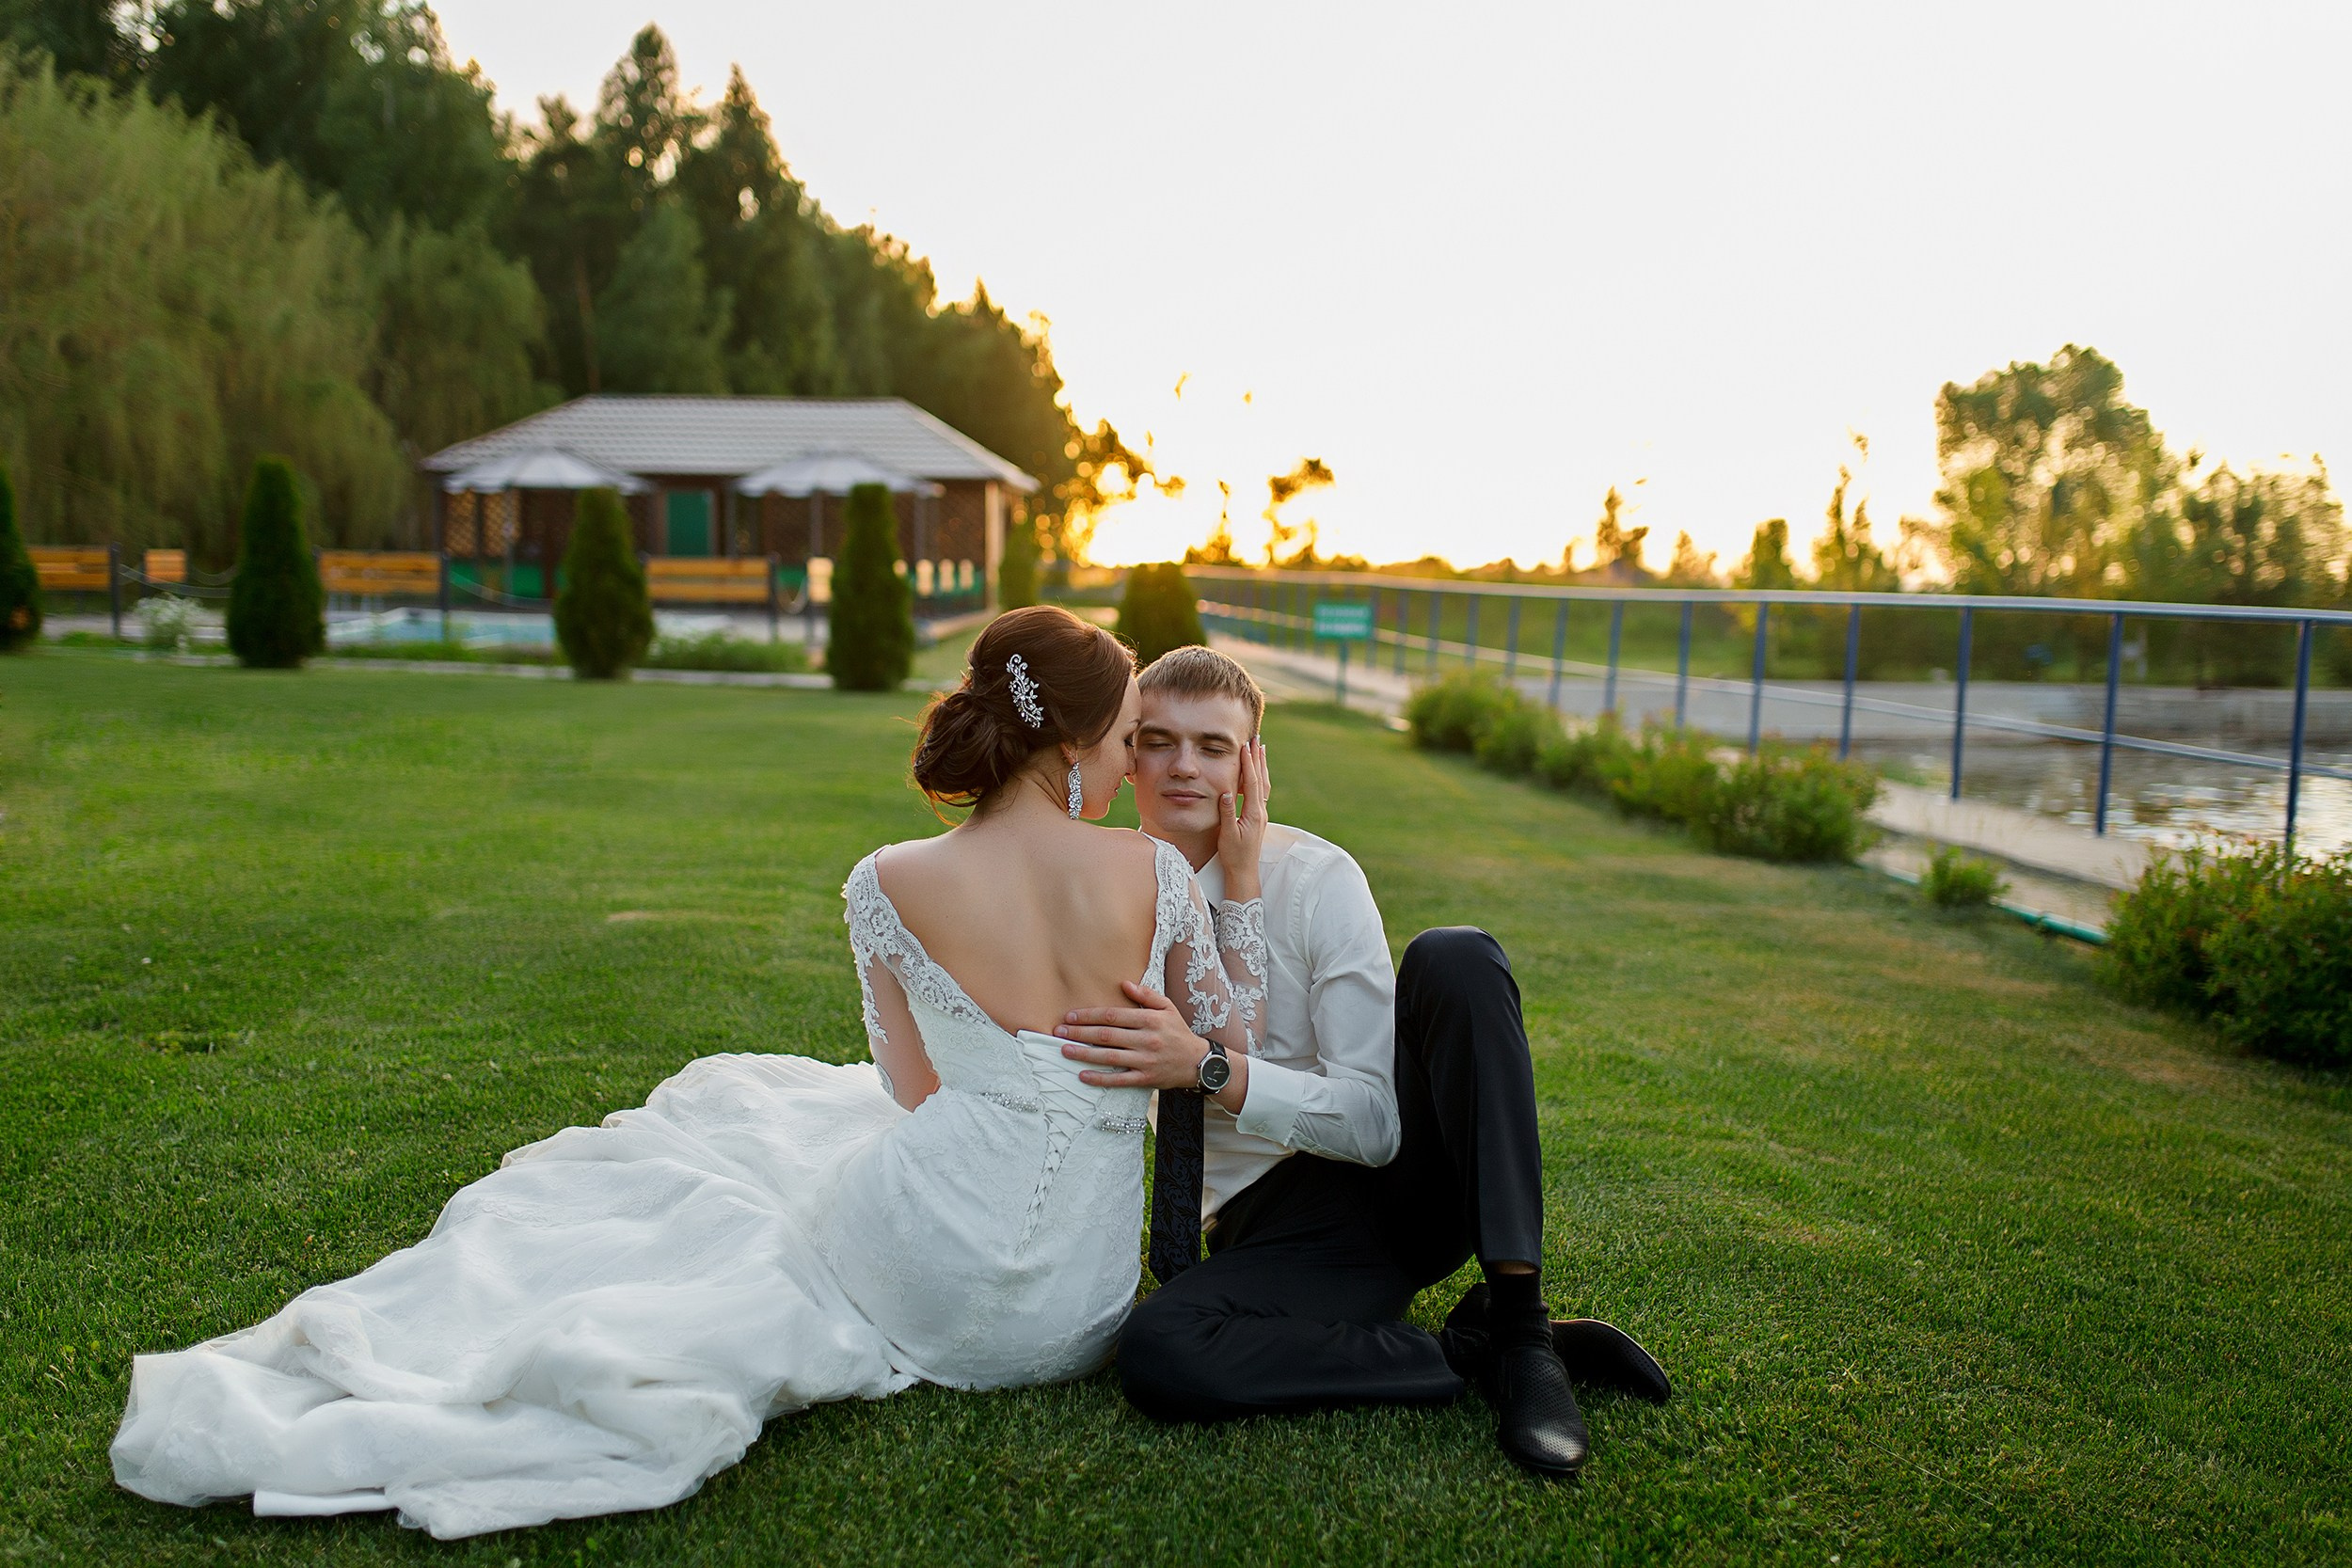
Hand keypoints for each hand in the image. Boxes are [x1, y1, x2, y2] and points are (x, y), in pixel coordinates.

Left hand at [1056, 980, 1247, 1111]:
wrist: (1199, 1062)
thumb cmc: (1179, 1032)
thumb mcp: (1168, 1008)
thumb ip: (1146, 995)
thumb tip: (1124, 984)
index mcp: (1149, 1019)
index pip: (1113, 1016)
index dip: (1089, 1016)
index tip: (1070, 1016)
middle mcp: (1146, 1039)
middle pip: (1106, 1035)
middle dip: (1080, 1033)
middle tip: (1058, 1032)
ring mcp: (1145, 1060)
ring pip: (1109, 1057)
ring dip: (1084, 1054)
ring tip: (1064, 1050)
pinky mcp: (1146, 1079)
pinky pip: (1119, 1079)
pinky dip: (1100, 1078)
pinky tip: (1082, 1075)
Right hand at [1214, 736, 1269, 899]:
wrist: (1244, 871)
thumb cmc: (1234, 854)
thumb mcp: (1227, 834)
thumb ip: (1227, 813)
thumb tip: (1226, 793)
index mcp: (1253, 813)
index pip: (1251, 783)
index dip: (1248, 764)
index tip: (1245, 747)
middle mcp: (1260, 811)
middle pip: (1261, 779)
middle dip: (1258, 758)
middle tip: (1256, 739)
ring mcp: (1261, 814)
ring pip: (1263, 784)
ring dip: (1261, 765)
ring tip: (1260, 749)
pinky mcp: (1258, 817)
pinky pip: (1261, 791)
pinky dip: (1260, 777)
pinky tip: (1257, 773)